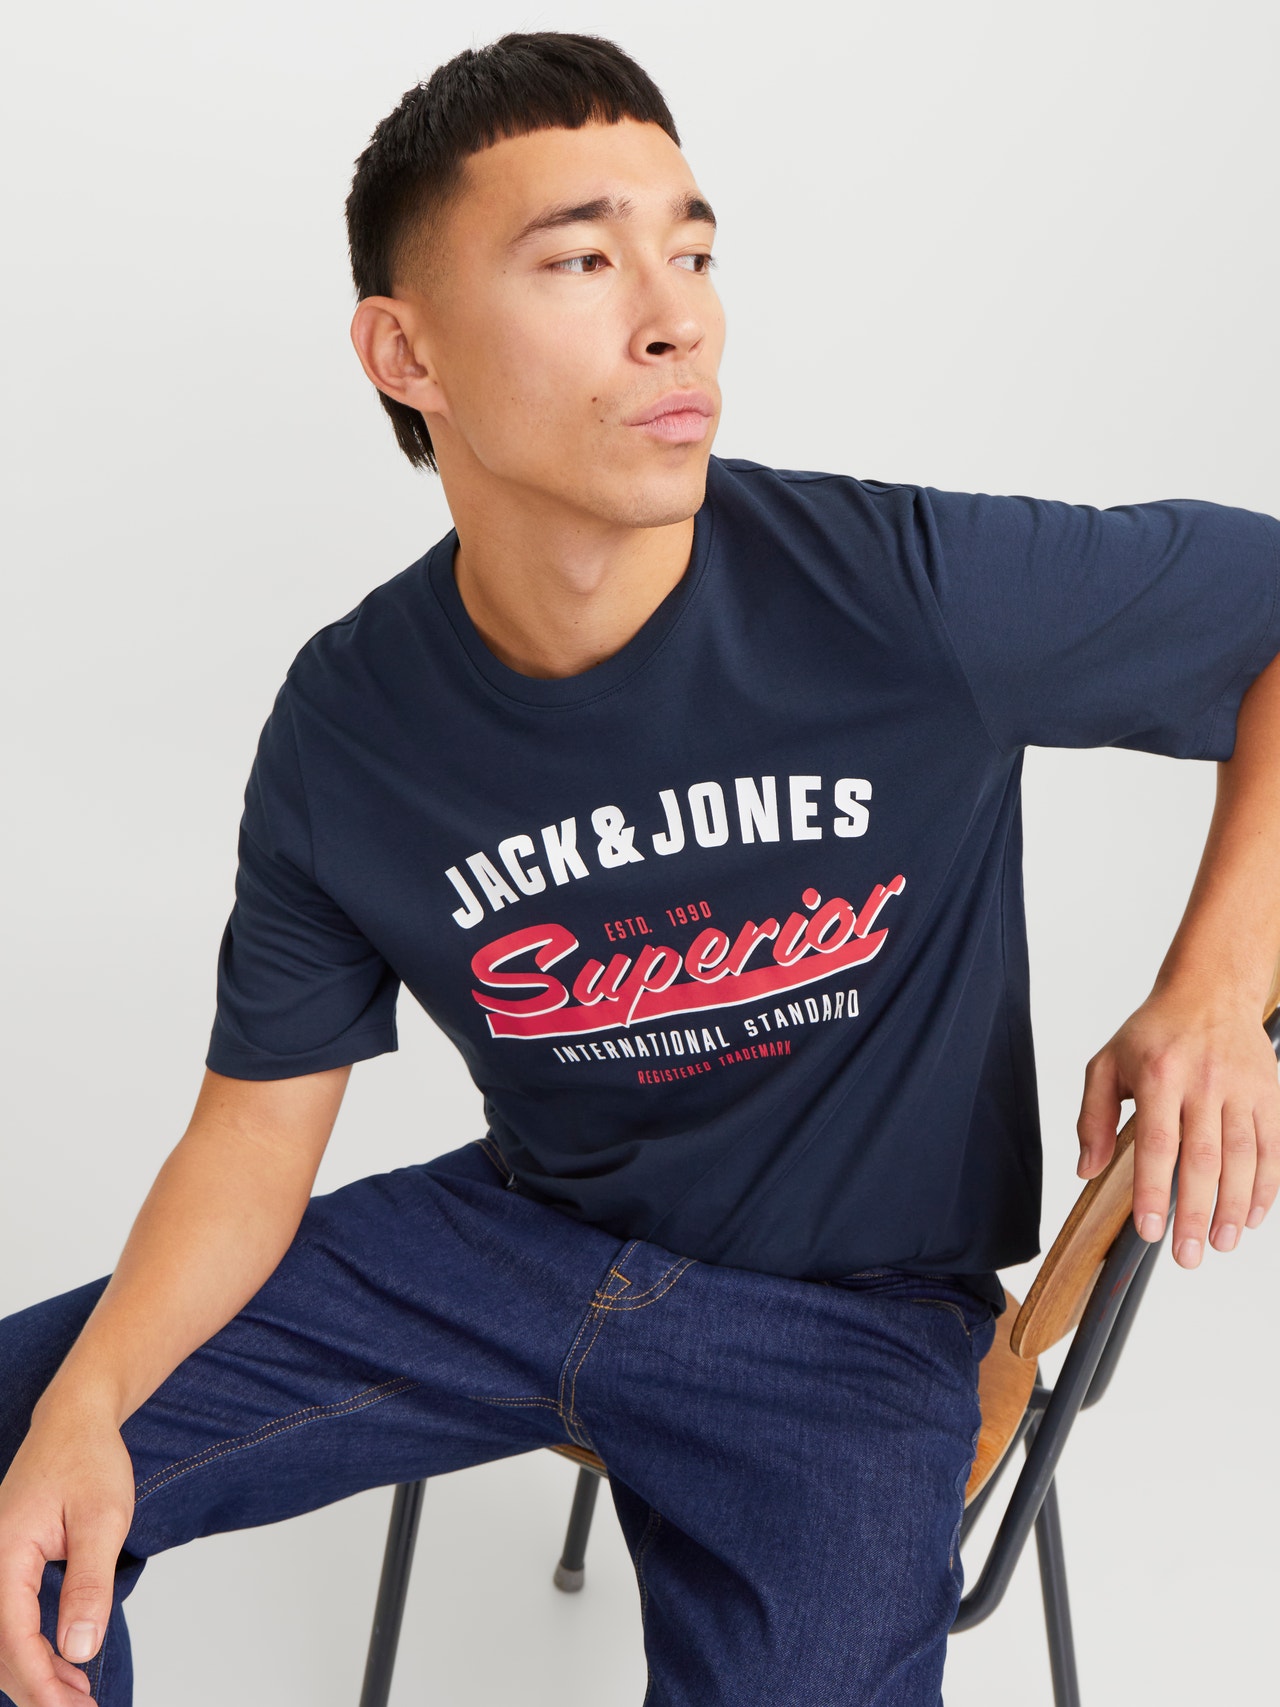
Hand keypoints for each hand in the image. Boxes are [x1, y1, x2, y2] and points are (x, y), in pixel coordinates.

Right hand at [0, 1404, 134, 1705]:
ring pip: (2, 1640)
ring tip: (78, 1697)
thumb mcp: (103, 1519)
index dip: (40, 1682)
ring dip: (35, 1673)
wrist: (74, 1422)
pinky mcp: (4, 1568)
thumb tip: (78, 1650)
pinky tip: (65, 1663)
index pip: (12, 1637)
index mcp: (4, 1553)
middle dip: (37, 1688)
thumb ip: (89, 1584)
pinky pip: (10, 1621)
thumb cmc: (88, 1460)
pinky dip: (33, 1649)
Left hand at [1076, 985, 1279, 1266]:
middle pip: (1203, 1159)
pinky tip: (1252, 1215)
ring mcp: (1242, 1089)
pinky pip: (1272, 1146)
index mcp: (1159, 1076)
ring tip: (1220, 1243)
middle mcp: (1204, 1082)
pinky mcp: (1269, 1094)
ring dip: (1233, 1207)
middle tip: (1187, 1255)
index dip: (1153, 1191)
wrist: (1209, 991)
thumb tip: (1086, 1169)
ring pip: (1242, 1157)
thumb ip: (1092, 1118)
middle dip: (1194, 1213)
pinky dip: (1265, 1186)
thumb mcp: (1106, 1064)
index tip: (1149, 1230)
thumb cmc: (1154, 1033)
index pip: (1157, 1144)